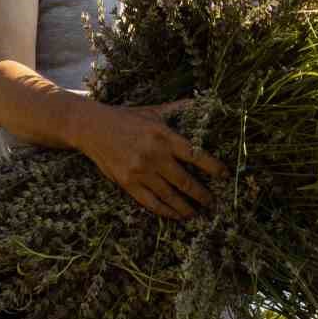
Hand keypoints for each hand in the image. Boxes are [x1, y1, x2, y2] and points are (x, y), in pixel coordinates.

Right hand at [76, 99, 227, 220]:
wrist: (92, 128)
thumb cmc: (125, 118)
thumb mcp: (153, 110)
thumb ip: (177, 109)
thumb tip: (199, 102)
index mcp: (164, 136)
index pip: (195, 155)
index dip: (213, 167)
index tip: (225, 175)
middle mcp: (154, 156)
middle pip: (185, 181)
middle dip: (202, 194)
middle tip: (213, 202)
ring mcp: (140, 171)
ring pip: (170, 196)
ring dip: (186, 207)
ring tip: (197, 213)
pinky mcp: (128, 183)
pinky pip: (151, 202)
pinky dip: (165, 211)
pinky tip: (175, 215)